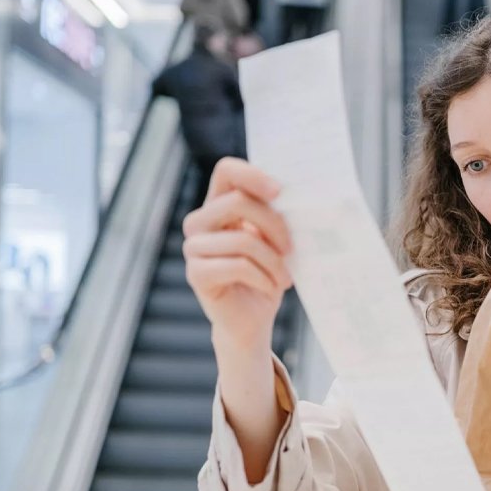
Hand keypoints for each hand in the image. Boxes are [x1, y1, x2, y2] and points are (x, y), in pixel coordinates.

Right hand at [182, 158, 293, 349]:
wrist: (253, 319)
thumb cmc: (266, 275)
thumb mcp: (275, 240)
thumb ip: (276, 215)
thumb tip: (298, 195)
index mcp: (219, 205)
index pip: (226, 171)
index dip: (252, 175)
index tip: (280, 192)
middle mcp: (200, 222)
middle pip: (238, 202)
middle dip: (274, 225)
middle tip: (290, 249)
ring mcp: (193, 247)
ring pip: (243, 239)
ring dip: (273, 261)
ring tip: (283, 277)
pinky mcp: (196, 274)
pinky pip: (238, 266)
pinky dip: (262, 277)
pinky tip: (269, 287)